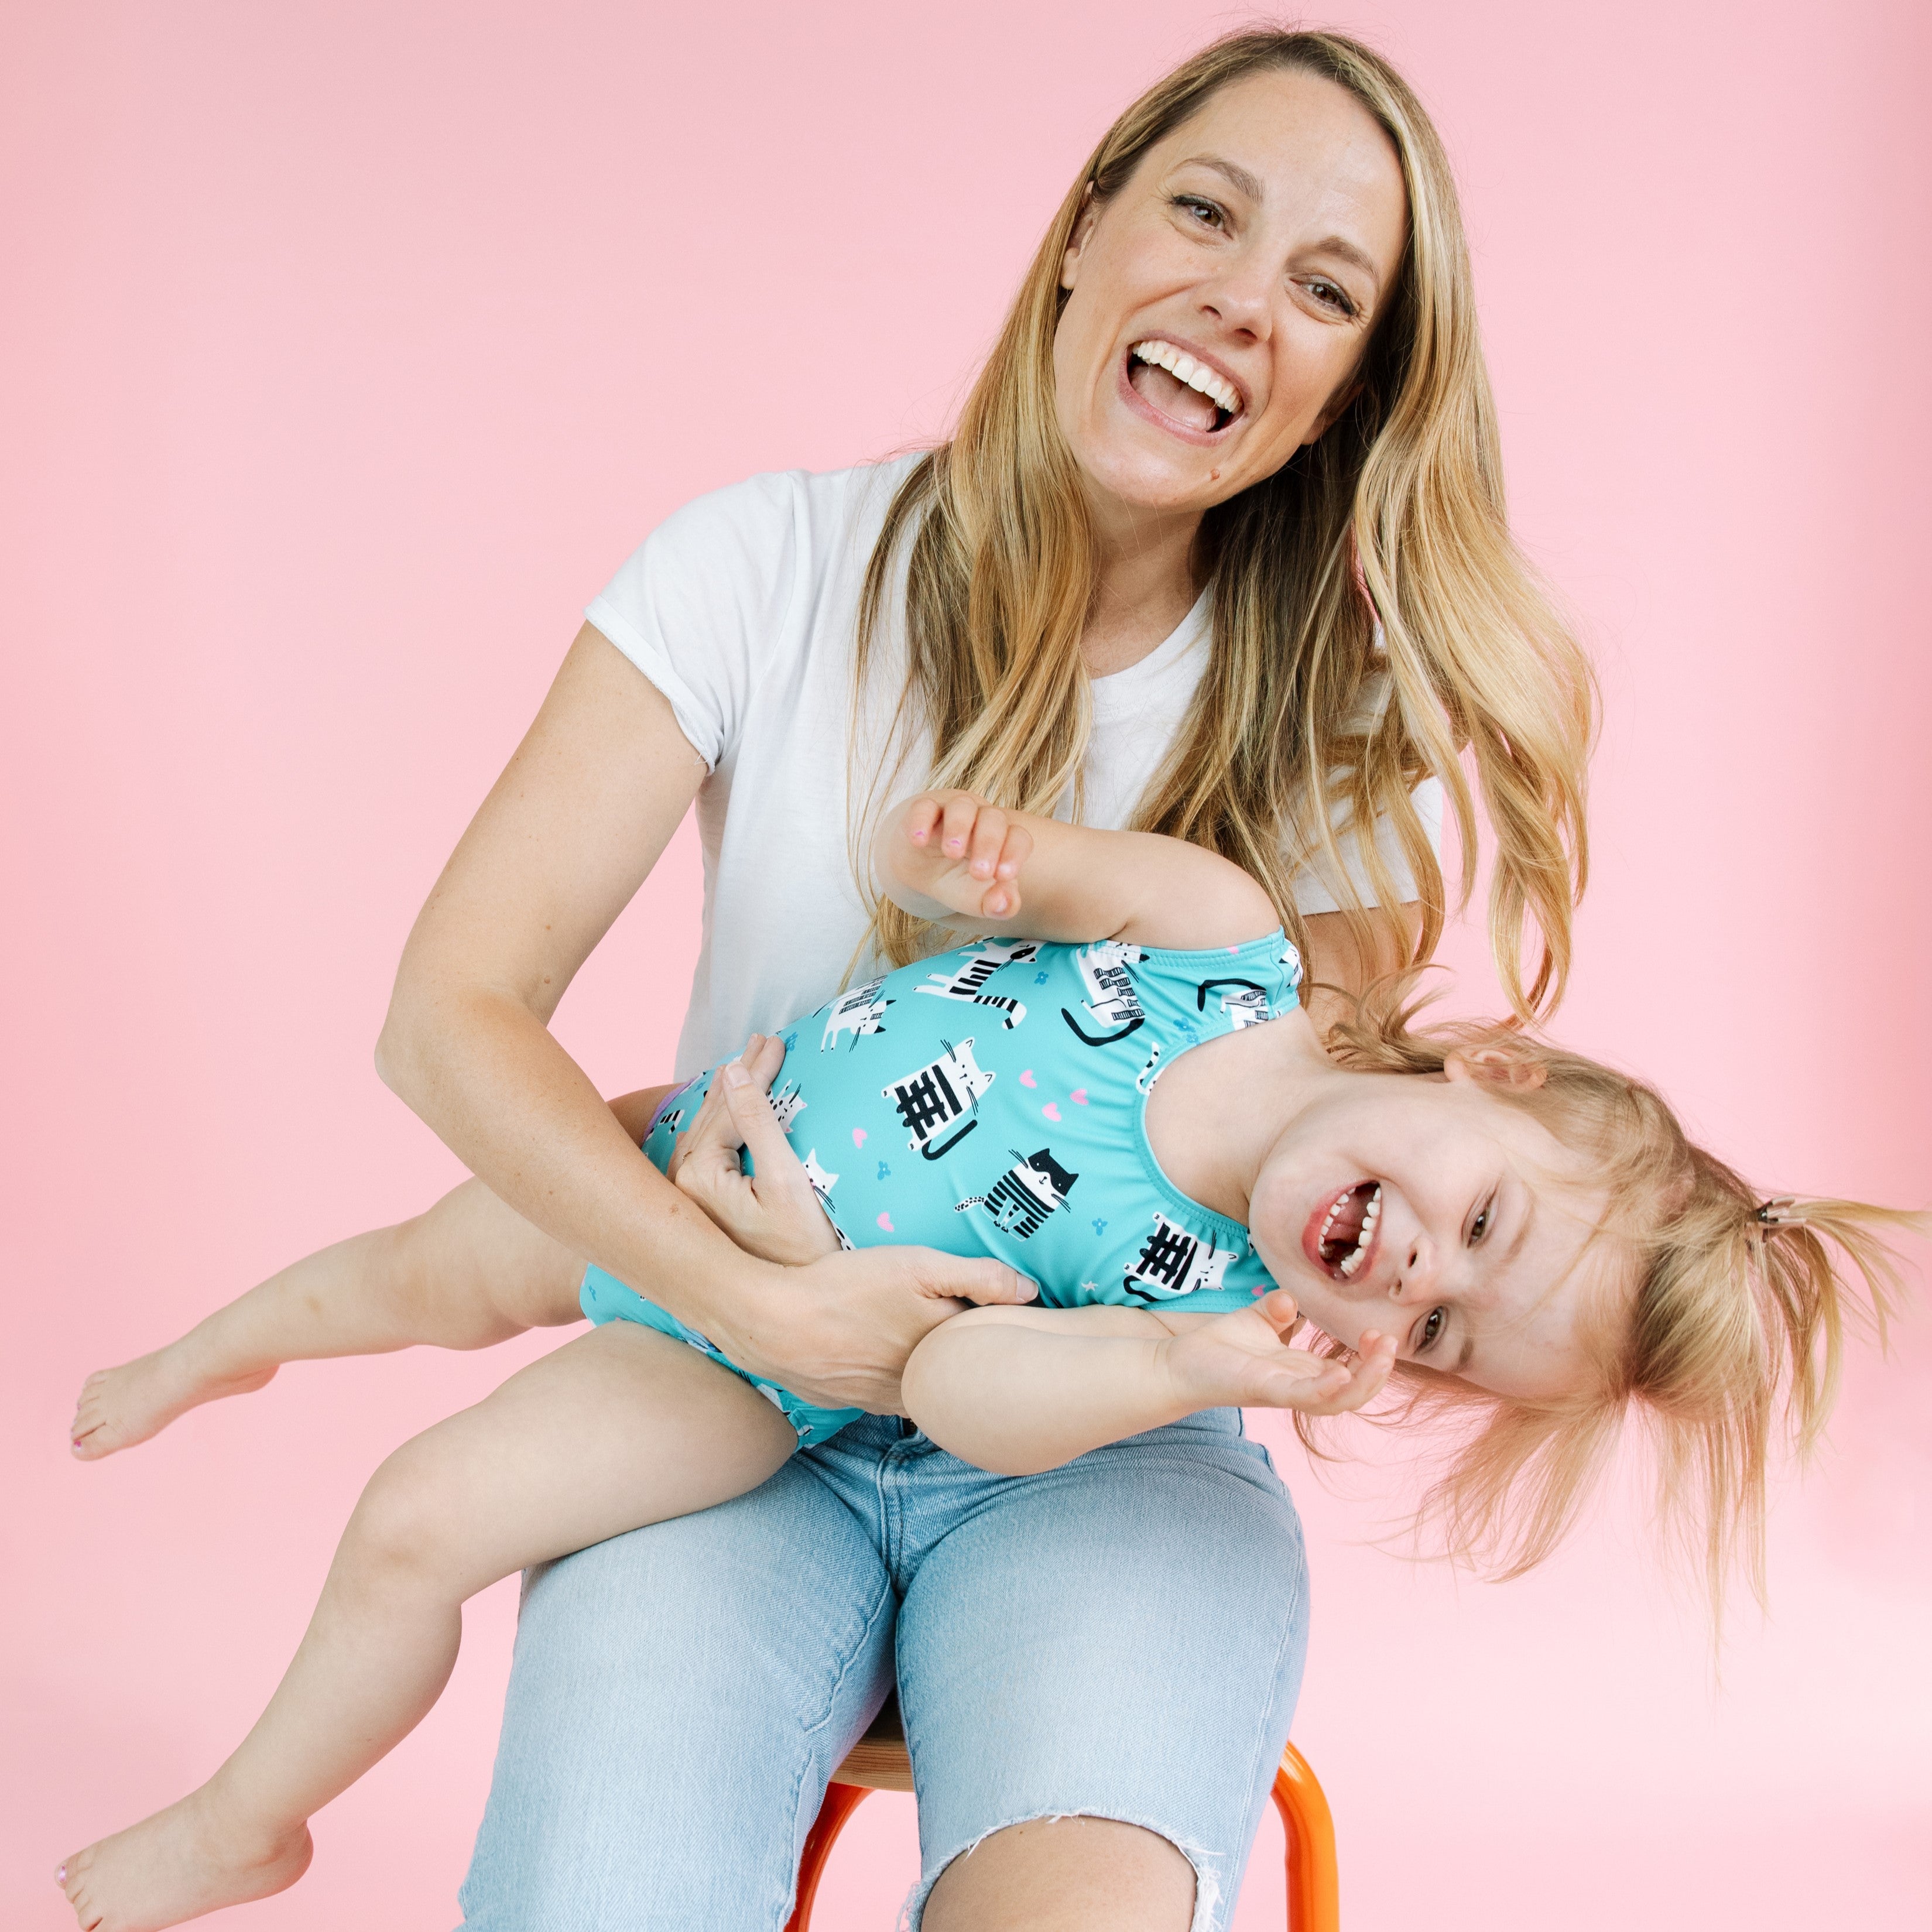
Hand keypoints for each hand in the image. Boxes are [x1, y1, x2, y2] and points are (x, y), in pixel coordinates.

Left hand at [666, 1035, 841, 1265]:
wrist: (799, 1305)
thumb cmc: (802, 1247)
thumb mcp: (786, 1180)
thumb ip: (758, 1123)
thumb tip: (734, 1072)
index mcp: (697, 1178)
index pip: (727, 1109)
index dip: (754, 1072)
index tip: (777, 1041)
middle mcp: (683, 1188)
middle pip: (712, 1115)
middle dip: (740, 1075)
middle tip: (764, 1039)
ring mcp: (691, 1199)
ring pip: (709, 1129)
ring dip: (731, 1094)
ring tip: (749, 1060)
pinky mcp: (705, 1207)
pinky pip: (710, 1148)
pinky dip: (725, 1120)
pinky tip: (732, 1105)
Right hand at [715, 1244, 1040, 1413]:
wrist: (774, 1324)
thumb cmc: (848, 1287)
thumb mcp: (918, 1266)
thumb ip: (979, 1277)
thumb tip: (1032, 1293)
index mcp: (943, 1353)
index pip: (989, 1347)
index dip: (1000, 1330)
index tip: (1012, 1319)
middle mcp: (921, 1386)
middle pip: (957, 1371)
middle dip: (968, 1354)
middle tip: (973, 1330)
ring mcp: (886, 1399)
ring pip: (924, 1386)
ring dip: (931, 1370)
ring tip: (928, 1342)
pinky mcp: (855, 1402)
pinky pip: (890, 1393)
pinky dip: (896, 1377)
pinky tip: (884, 1354)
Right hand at [885, 789, 1032, 922]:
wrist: (918, 870)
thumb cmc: (956, 881)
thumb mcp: (976, 899)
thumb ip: (998, 905)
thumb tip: (1004, 904)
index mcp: (1002, 839)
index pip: (1018, 837)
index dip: (1014, 853)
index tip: (1003, 877)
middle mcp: (980, 819)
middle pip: (993, 818)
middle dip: (989, 844)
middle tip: (978, 873)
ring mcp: (951, 811)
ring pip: (962, 806)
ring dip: (959, 827)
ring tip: (952, 853)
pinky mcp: (922, 810)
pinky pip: (924, 807)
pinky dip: (922, 821)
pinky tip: (919, 841)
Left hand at [1160, 1290, 1396, 1416]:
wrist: (1177, 1365)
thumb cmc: (1220, 1348)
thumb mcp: (1257, 1322)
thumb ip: (1279, 1311)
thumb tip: (1292, 1299)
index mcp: (1304, 1372)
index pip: (1352, 1373)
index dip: (1372, 1358)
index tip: (1382, 1331)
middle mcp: (1300, 1386)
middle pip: (1355, 1392)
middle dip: (1379, 1371)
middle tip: (1392, 1341)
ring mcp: (1284, 1392)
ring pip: (1337, 1400)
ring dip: (1364, 1380)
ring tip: (1381, 1353)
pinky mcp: (1263, 1391)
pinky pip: (1300, 1397)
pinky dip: (1323, 1389)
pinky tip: (1338, 1373)